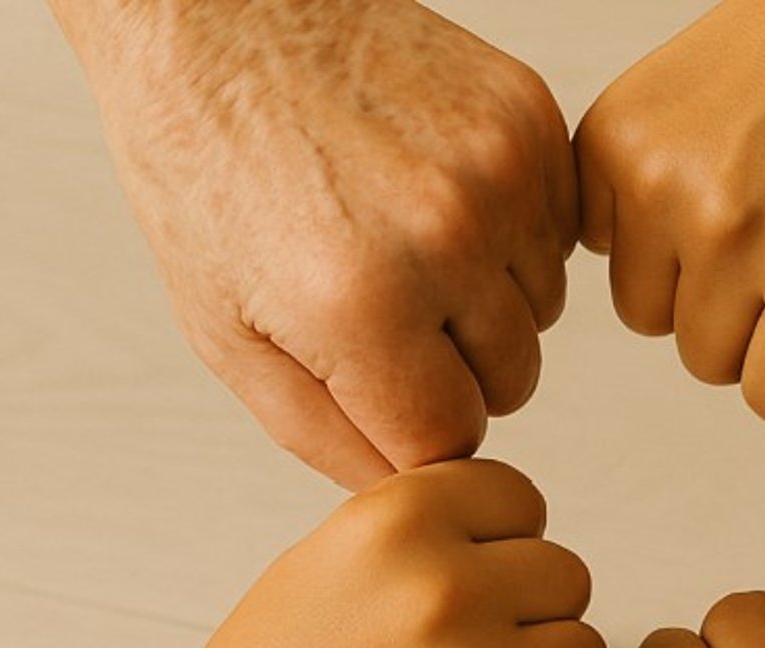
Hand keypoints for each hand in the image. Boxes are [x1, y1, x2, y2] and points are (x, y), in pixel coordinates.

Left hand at [54, 0, 578, 486]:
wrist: (223, 17)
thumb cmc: (205, 161)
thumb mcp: (223, 328)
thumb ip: (318, 431)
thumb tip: (401, 483)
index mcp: (360, 306)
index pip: (450, 440)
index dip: (412, 426)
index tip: (378, 389)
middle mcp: (444, 238)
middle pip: (510, 382)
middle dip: (452, 367)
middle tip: (382, 311)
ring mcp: (499, 172)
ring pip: (542, 311)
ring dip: (485, 299)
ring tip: (403, 243)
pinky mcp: (529, 118)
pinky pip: (559, 232)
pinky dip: (511, 233)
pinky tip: (438, 199)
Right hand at [574, 0, 764, 424]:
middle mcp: (736, 236)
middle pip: (704, 361)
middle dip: (743, 325)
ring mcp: (664, 182)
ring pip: (644, 312)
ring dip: (684, 282)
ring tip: (735, 217)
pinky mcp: (612, 138)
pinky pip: (597, 238)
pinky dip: (635, 224)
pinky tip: (692, 181)